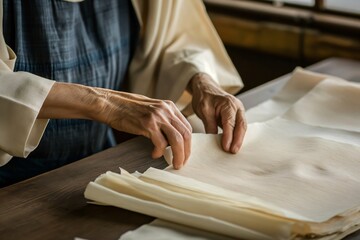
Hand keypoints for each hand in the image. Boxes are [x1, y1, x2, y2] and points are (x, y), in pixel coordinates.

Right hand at [39, 83, 191, 168]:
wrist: (110, 104)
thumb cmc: (128, 108)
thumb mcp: (151, 108)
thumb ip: (163, 119)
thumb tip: (171, 137)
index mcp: (169, 106)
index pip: (186, 127)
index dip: (188, 143)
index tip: (185, 153)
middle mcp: (166, 110)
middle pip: (185, 134)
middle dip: (186, 152)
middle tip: (181, 163)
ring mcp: (157, 117)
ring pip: (177, 140)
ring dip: (178, 155)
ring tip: (174, 164)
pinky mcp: (147, 124)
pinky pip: (161, 143)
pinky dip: (160, 152)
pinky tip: (154, 154)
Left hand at [188, 73, 246, 152]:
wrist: (205, 88)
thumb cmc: (204, 97)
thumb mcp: (203, 110)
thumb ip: (209, 124)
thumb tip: (213, 139)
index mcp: (228, 103)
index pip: (230, 122)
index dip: (229, 136)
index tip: (226, 147)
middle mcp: (237, 107)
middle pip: (241, 125)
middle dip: (238, 140)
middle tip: (233, 152)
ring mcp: (238, 111)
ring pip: (242, 127)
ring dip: (239, 139)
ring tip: (233, 150)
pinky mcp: (236, 115)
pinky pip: (239, 126)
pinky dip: (237, 135)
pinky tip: (233, 144)